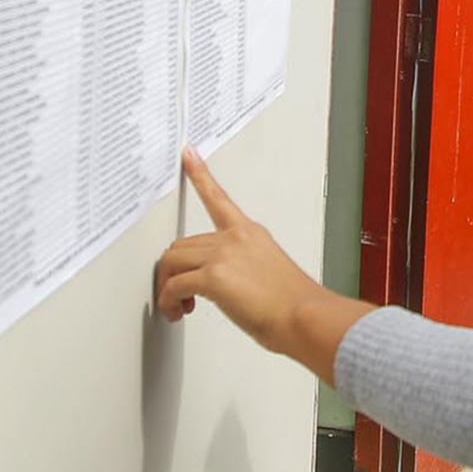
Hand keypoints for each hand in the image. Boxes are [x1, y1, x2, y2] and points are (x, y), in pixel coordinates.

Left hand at [155, 148, 372, 383]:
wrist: (304, 317)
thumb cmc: (294, 305)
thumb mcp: (271, 274)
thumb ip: (245, 270)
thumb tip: (230, 287)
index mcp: (250, 233)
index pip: (218, 197)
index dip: (199, 173)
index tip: (188, 154)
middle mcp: (235, 238)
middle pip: (182, 243)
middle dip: (174, 271)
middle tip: (182, 294)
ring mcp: (223, 254)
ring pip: (172, 261)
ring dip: (168, 286)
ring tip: (179, 305)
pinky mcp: (213, 277)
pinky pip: (173, 285)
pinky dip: (168, 301)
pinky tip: (177, 310)